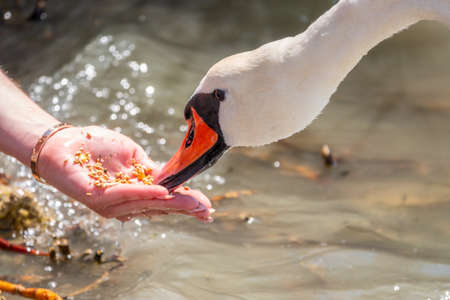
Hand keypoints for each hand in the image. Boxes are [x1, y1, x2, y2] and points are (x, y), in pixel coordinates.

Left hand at [36, 126, 212, 221]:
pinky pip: (124, 196)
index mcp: (137, 192)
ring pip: (146, 204)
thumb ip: (150, 169)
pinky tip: (162, 193)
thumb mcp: (132, 156)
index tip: (207, 207)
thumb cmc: (97, 148)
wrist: (64, 143)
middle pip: (160, 207)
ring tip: (192, 203)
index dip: (186, 203)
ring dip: (171, 204)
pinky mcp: (97, 197)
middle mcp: (126, 203)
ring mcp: (112, 203)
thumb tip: (173, 178)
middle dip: (184, 208)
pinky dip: (144, 194)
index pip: (166, 201)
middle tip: (206, 209)